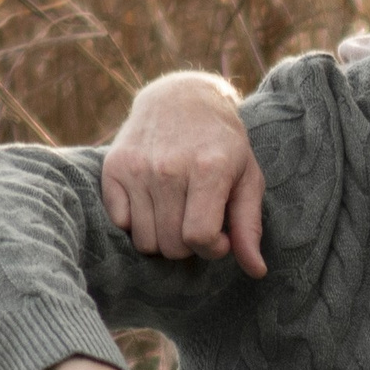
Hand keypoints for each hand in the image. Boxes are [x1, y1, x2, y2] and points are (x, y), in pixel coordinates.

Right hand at [101, 70, 264, 274]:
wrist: (180, 98)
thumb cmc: (222, 144)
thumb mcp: (248, 178)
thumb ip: (249, 226)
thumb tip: (256, 271)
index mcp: (208, 169)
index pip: (199, 238)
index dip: (213, 248)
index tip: (221, 236)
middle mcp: (168, 168)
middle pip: (171, 246)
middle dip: (189, 246)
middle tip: (198, 222)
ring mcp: (136, 168)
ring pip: (144, 241)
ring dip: (163, 238)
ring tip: (177, 215)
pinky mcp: (113, 168)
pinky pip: (120, 223)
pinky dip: (136, 224)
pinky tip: (153, 204)